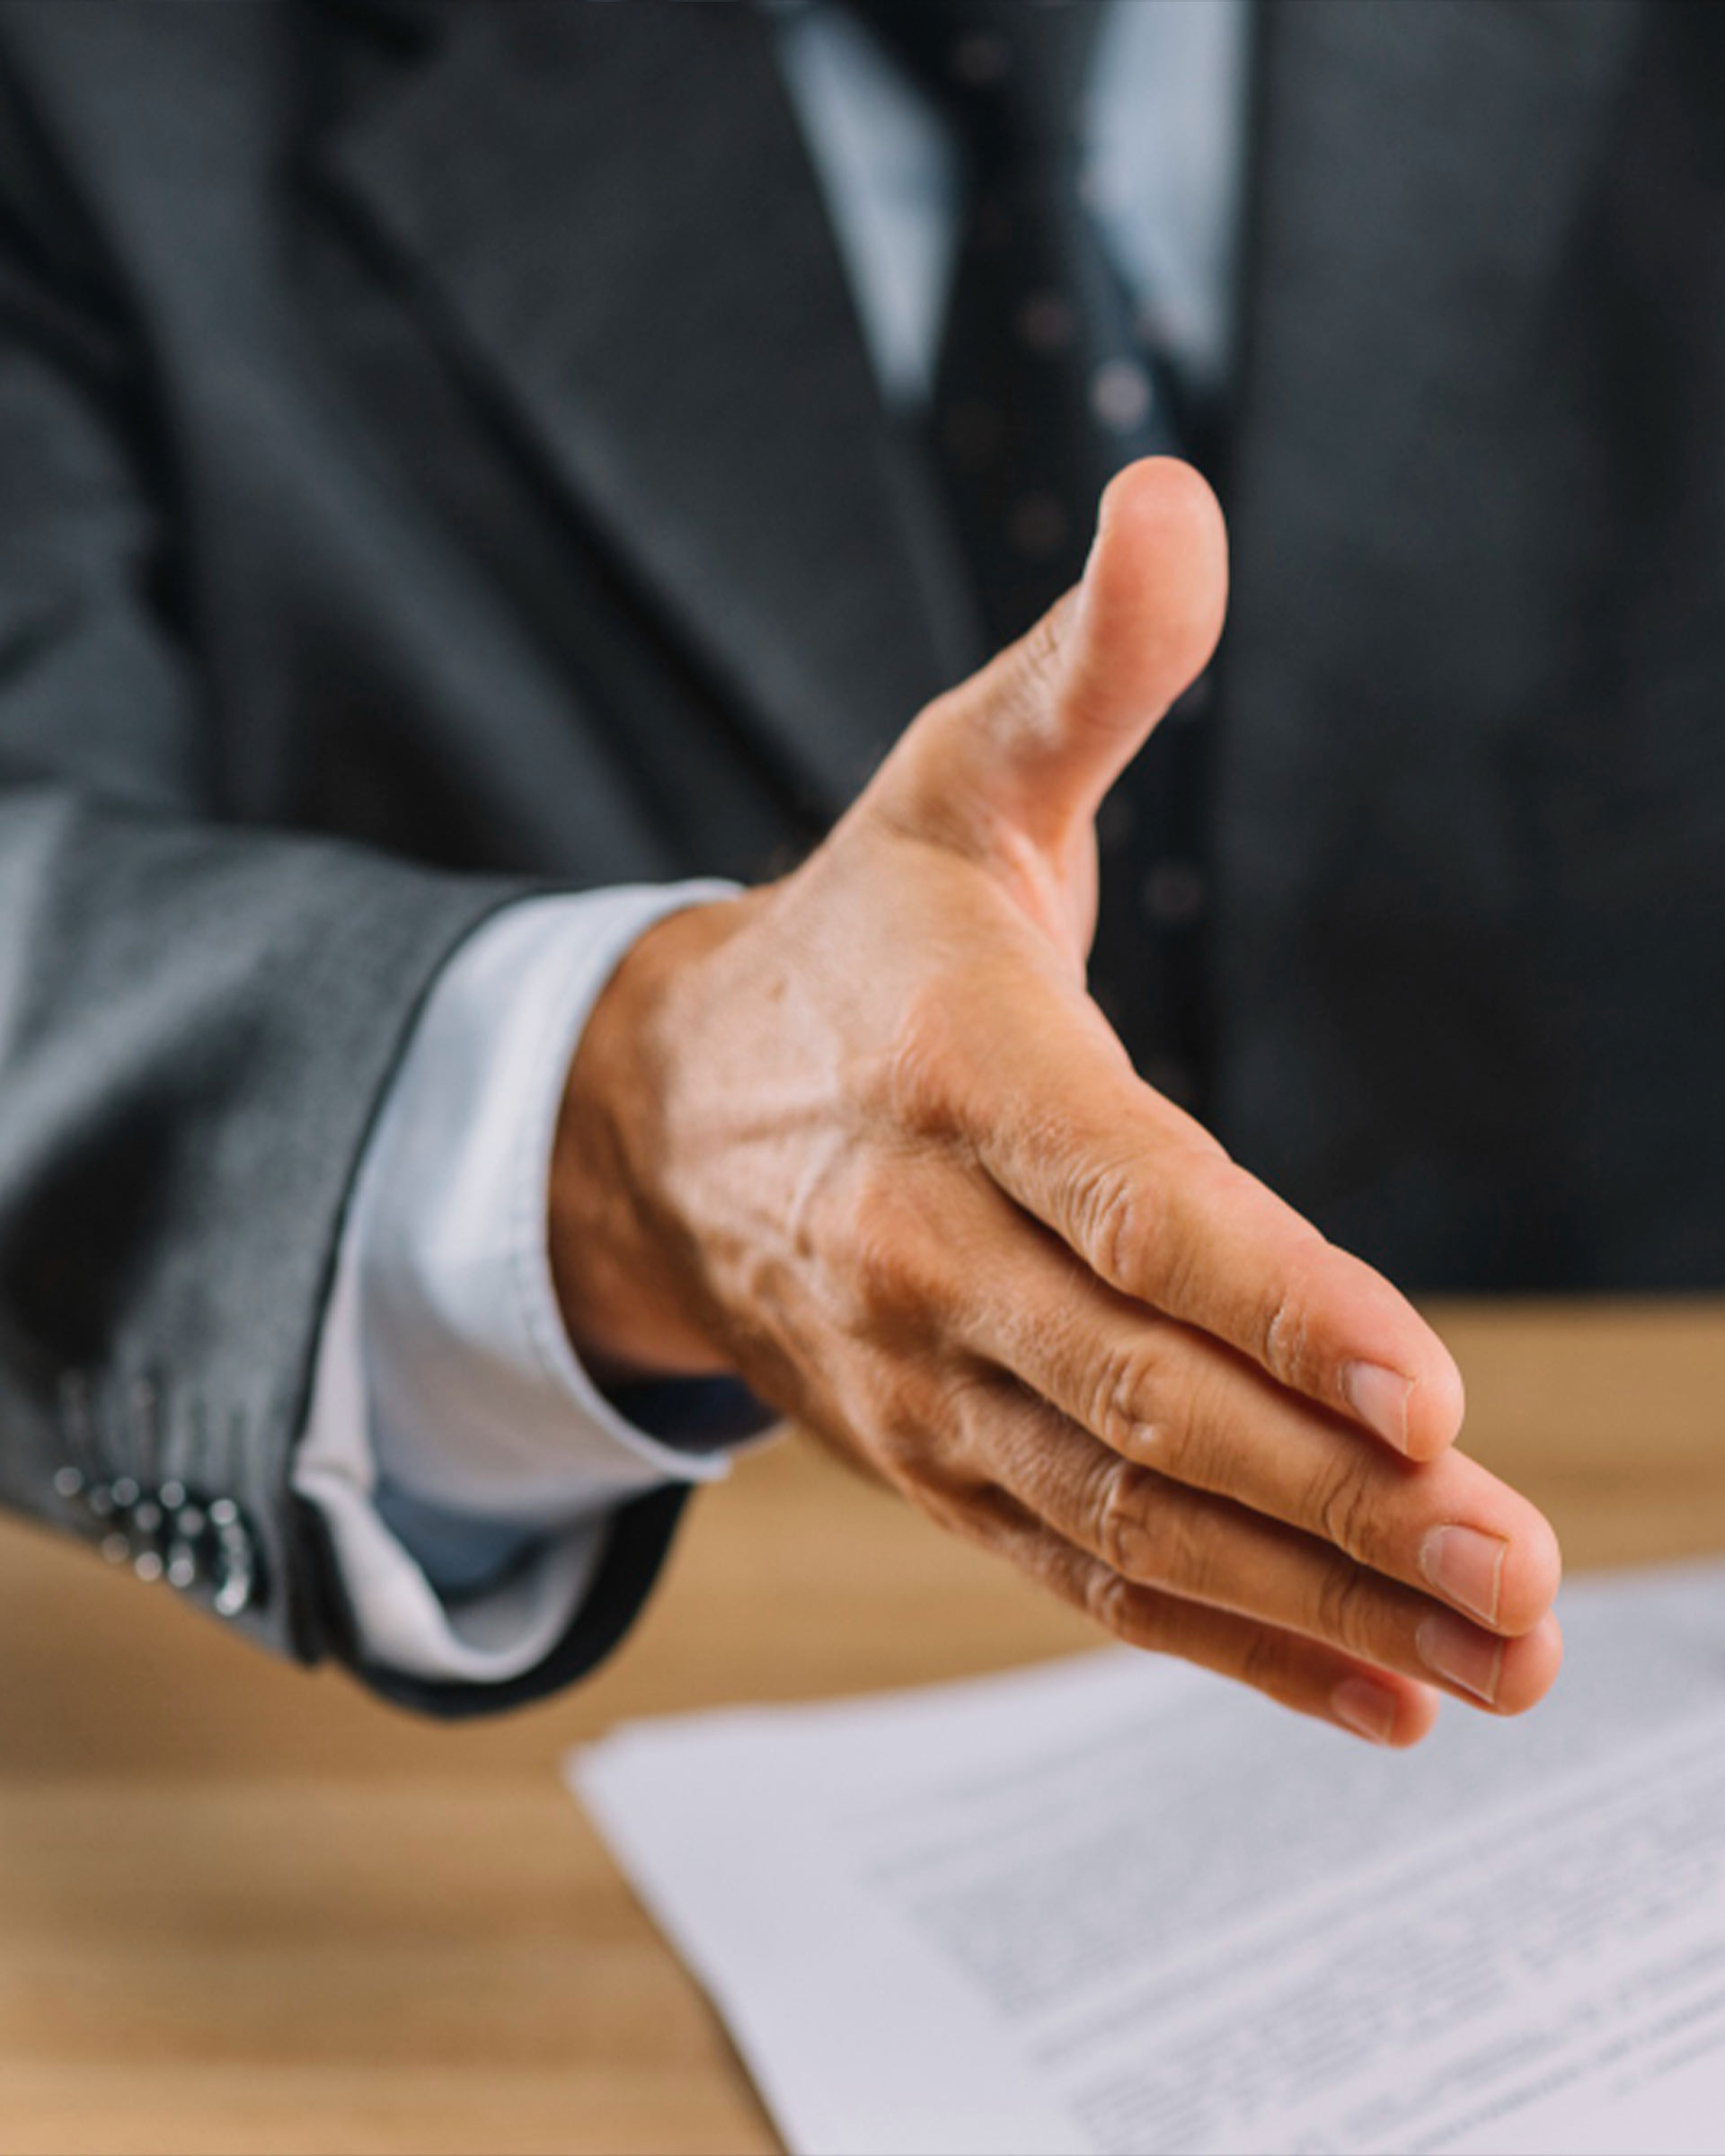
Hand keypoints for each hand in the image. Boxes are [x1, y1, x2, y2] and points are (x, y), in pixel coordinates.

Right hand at [553, 458, 1562, 1744]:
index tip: (1427, 1391)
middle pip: (1146, 1394)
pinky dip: (1233, 1643)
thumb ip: (1091, 671)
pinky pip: (1089, 1572)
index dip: (1270, 1298)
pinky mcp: (940, 1468)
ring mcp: (927, 1385)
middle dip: (1339, 1494)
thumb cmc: (867, 942)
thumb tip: (1176, 493)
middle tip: (1524, 1576)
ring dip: (1318, 1597)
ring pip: (1131, 1513)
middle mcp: (929, 1252)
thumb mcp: (963, 784)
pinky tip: (1379, 1696)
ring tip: (1501, 1659)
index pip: (1125, 1203)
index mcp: (953, 1075)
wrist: (669, 1122)